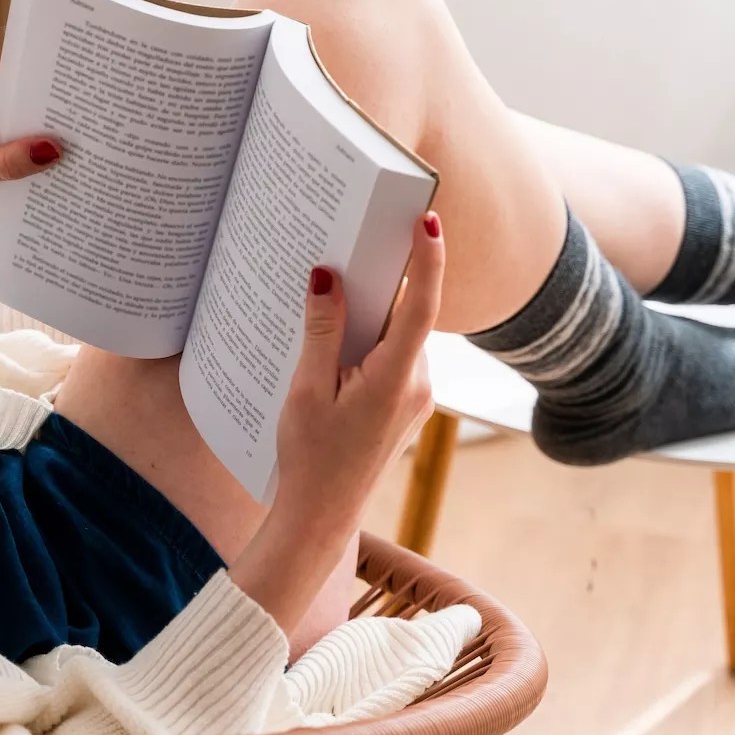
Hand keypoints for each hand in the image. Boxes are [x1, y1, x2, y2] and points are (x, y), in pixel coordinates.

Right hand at [272, 213, 445, 523]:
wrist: (322, 514)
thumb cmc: (310, 457)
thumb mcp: (307, 390)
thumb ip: (322, 330)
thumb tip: (328, 276)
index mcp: (395, 379)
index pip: (420, 306)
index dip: (427, 260)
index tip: (428, 220)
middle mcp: (417, 385)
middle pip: (406, 314)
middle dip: (381, 280)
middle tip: (353, 240)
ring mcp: (415, 397)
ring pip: (398, 335)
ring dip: (370, 314)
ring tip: (331, 293)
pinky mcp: (405, 405)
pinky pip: (393, 356)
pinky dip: (369, 340)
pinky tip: (336, 340)